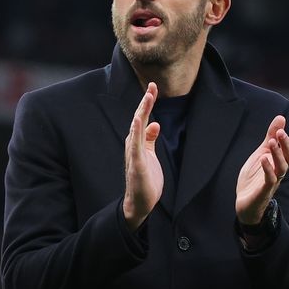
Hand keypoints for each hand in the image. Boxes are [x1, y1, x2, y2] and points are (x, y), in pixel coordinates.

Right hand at [122, 82, 162, 230]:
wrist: (140, 202)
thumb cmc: (145, 180)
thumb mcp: (150, 155)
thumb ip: (150, 139)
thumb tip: (155, 124)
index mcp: (137, 143)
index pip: (143, 119)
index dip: (147, 104)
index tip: (153, 88)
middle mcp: (133, 146)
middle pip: (139, 120)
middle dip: (145, 103)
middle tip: (152, 86)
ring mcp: (133, 155)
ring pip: (136, 130)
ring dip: (141, 113)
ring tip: (147, 98)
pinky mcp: (136, 165)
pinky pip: (136, 146)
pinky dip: (137, 132)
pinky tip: (140, 120)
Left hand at [236, 116, 288, 224]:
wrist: (245, 203)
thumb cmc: (254, 177)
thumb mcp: (262, 153)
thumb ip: (271, 137)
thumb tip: (281, 117)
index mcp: (280, 161)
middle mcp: (280, 171)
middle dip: (287, 144)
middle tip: (281, 132)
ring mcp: (273, 181)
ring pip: (281, 167)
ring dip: (278, 154)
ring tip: (272, 141)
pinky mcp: (263, 190)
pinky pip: (269, 179)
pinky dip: (267, 168)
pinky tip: (263, 158)